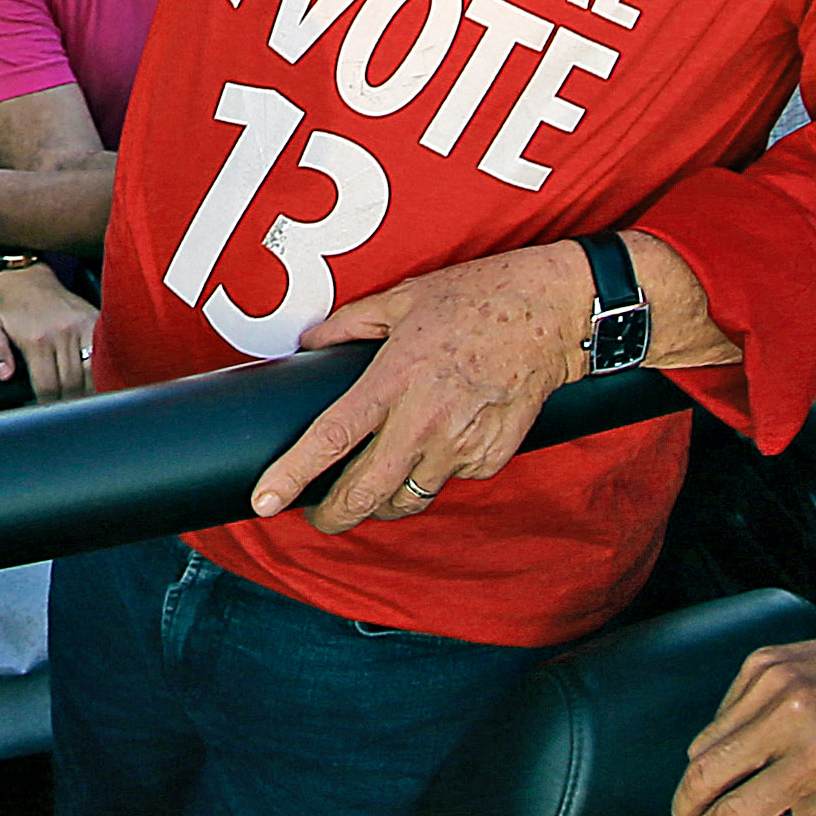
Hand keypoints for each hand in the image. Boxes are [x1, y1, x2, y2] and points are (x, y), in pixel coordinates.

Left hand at [0, 263, 100, 403]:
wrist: (30, 280)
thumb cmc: (12, 311)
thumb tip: (4, 375)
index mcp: (36, 340)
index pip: (47, 385)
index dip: (48, 403)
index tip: (48, 411)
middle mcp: (61, 333)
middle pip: (71, 383)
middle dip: (68, 401)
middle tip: (66, 410)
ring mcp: (81, 327)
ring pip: (91, 372)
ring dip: (87, 390)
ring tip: (82, 399)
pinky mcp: (95, 321)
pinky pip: (104, 354)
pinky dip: (101, 371)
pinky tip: (97, 381)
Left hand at [247, 239, 591, 532]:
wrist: (552, 312)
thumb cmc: (477, 298)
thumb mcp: (402, 299)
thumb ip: (348, 325)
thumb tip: (309, 343)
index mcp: (393, 380)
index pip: (331, 437)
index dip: (292, 474)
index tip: (263, 500)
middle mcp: (424, 420)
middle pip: (366, 492)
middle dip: (333, 515)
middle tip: (318, 517)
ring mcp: (462, 444)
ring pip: (408, 498)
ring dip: (385, 501)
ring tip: (374, 486)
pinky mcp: (492, 457)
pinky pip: (451, 480)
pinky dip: (436, 472)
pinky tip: (438, 445)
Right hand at [666, 618, 815, 815]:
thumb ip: (787, 811)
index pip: (739, 809)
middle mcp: (787, 716)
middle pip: (704, 772)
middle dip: (686, 807)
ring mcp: (767, 684)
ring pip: (705, 742)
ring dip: (704, 773)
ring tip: (724, 783)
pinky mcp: (757, 663)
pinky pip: (722, 713)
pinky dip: (725, 737)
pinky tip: (750, 740)